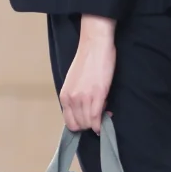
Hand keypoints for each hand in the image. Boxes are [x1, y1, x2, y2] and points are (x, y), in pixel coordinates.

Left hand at [59, 18, 116, 132]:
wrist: (94, 46)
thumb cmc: (87, 61)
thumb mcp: (74, 83)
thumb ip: (76, 98)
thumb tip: (84, 111)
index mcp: (64, 96)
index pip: (69, 123)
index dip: (81, 125)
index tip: (89, 119)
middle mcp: (71, 99)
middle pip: (80, 125)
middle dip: (90, 124)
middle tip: (98, 113)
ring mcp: (83, 98)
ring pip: (88, 123)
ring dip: (97, 121)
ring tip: (103, 108)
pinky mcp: (97, 95)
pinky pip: (97, 117)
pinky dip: (102, 123)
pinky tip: (106, 117)